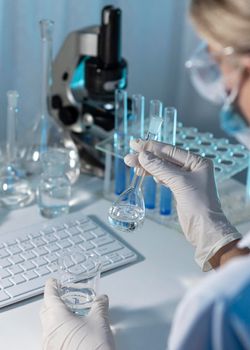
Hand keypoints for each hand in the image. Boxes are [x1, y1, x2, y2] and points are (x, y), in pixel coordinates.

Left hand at [40, 278, 115, 349]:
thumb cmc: (93, 348)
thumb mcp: (100, 320)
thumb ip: (99, 306)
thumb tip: (102, 299)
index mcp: (57, 318)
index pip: (50, 296)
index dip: (52, 286)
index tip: (53, 281)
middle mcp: (49, 331)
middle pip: (45, 310)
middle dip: (52, 301)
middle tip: (61, 296)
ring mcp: (49, 345)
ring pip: (47, 325)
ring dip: (55, 317)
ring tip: (69, 314)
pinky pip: (51, 338)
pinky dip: (58, 330)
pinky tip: (70, 332)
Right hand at [125, 139, 240, 270]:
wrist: (204, 227)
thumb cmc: (200, 205)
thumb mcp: (179, 182)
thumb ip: (160, 167)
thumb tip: (143, 156)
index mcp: (197, 161)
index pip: (170, 150)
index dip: (151, 147)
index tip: (136, 144)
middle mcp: (192, 168)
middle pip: (164, 159)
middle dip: (146, 158)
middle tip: (129, 157)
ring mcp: (186, 179)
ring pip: (162, 168)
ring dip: (147, 167)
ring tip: (132, 165)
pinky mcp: (180, 189)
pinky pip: (164, 177)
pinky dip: (154, 175)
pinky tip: (146, 173)